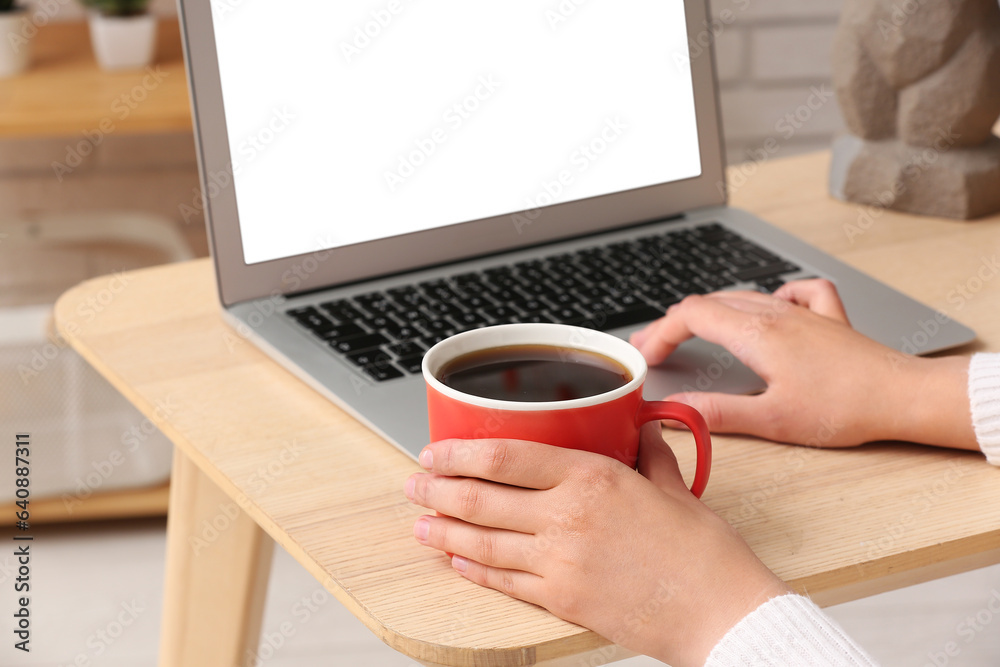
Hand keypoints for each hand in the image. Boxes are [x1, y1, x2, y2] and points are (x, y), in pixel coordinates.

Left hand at [404, 430, 787, 666]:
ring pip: (483, 543)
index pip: (506, 456)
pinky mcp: (561, 601)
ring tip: (420, 524)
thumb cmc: (703, 552)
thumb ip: (651, 456)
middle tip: (414, 485)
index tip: (436, 451)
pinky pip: (505, 583)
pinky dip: (475, 570)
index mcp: (592, 478)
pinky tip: (458, 562)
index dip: (461, 453)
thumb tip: (644, 432)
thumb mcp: (676, 489)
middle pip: (481, 499)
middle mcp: (566, 517)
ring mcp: (558, 563)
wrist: (721, 612)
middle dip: (438, 490)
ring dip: (444, 532)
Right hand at [630, 280, 974, 449]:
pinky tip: (771, 309)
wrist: (903, 396)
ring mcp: (803, 312)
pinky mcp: (827, 319)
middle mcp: (776, 314)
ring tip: (692, 332)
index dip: (660, 332)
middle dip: (675, 324)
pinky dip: (770, 297)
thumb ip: (717, 412)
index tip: (647, 356)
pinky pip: (793, 292)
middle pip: (710, 303)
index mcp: (757, 334)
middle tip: (655, 348)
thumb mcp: (772, 420)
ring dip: (711, 312)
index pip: (690, 316)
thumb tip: (675, 410)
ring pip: (743, 297)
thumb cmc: (846, 408)